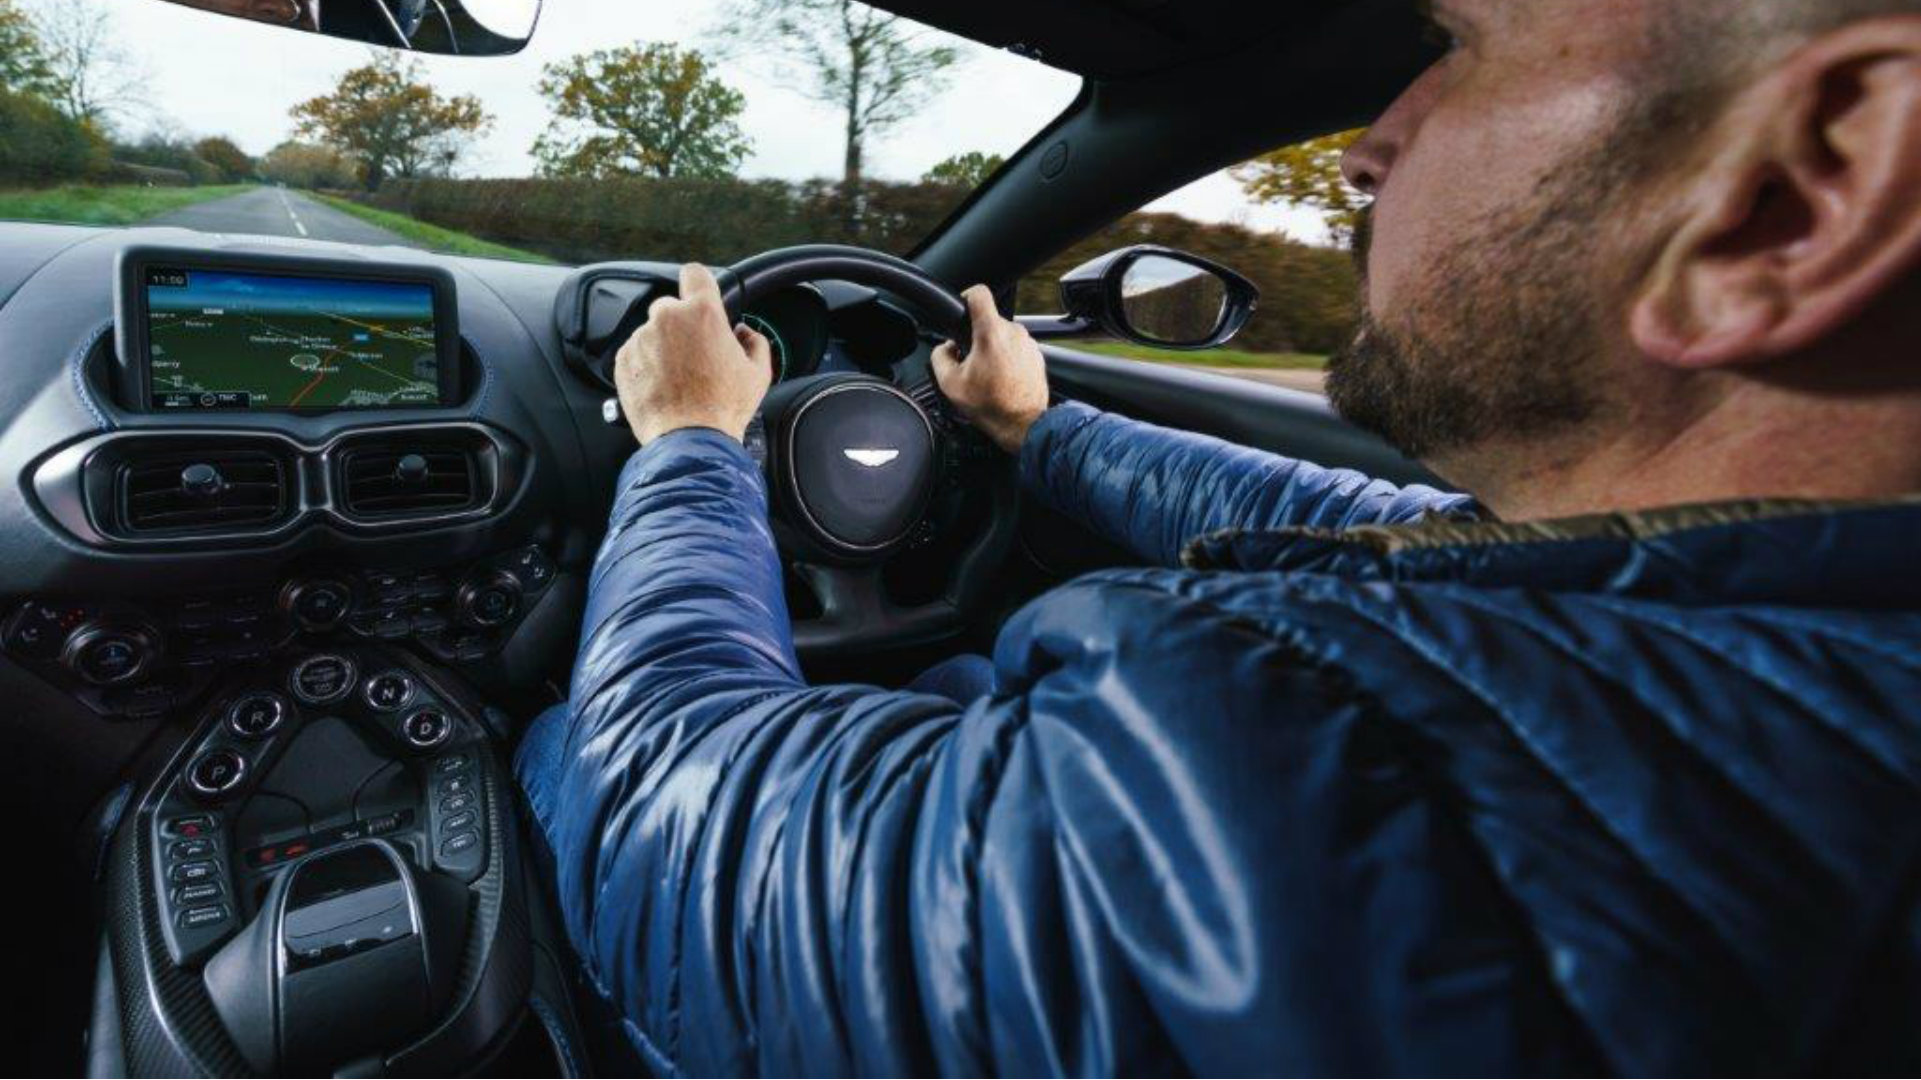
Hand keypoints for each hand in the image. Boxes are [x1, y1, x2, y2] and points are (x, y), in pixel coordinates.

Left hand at [616, 263, 773, 445]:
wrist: (689, 441)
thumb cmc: (723, 409)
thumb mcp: (758, 373)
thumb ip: (754, 341)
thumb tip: (744, 334)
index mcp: (702, 312)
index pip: (695, 273)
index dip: (699, 284)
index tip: (700, 295)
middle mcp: (667, 318)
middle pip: (671, 307)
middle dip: (682, 326)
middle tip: (695, 355)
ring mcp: (641, 338)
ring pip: (652, 332)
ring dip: (663, 347)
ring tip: (679, 378)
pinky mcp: (623, 360)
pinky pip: (635, 352)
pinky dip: (646, 364)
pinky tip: (664, 386)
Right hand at [932, 286, 1049, 453]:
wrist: (1024, 424)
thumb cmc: (992, 406)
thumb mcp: (949, 383)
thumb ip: (939, 356)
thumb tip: (945, 347)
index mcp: (991, 333)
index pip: (979, 293)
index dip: (966, 296)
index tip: (962, 309)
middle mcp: (1013, 332)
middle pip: (989, 321)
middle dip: (977, 337)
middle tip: (971, 362)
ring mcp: (1028, 344)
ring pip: (1003, 335)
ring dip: (993, 349)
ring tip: (987, 375)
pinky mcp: (1037, 355)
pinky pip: (1016, 349)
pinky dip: (1007, 359)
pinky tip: (1002, 379)